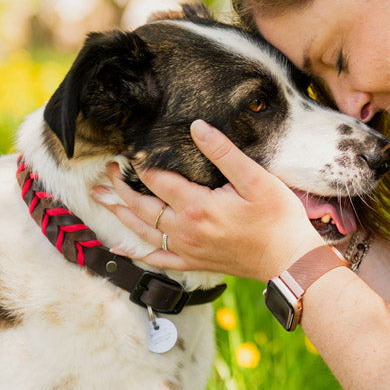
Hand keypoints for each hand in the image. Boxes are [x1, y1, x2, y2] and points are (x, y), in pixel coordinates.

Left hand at [99, 119, 324, 280]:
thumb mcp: (256, 179)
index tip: (128, 152)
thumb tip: (197, 126)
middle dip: (119, 187)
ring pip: (143, 231)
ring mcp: (188, 249)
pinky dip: (136, 253)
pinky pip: (157, 259)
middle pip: (141, 206)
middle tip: (106, 171)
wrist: (290, 261)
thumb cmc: (278, 218)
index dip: (140, 165)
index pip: (157, 180)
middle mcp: (185, 229)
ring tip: (99, 200)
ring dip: (119, 214)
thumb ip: (223, 152)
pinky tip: (121, 248)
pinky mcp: (195, 262)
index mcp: (197, 206)